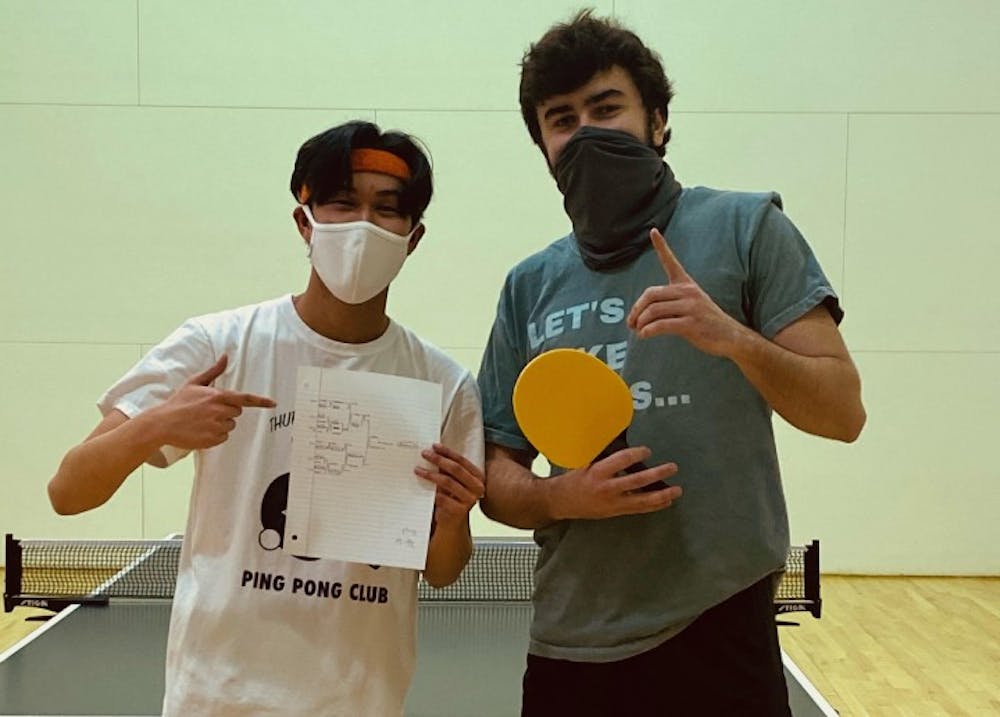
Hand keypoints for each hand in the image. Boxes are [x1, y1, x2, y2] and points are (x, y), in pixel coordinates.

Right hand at [150, 355, 275, 448]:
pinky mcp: (213, 440)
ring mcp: (216, 427)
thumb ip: (214, 371)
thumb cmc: (179, 402)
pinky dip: (215, 434)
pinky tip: (202, 430)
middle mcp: (220, 412)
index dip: (261, 401)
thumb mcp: (195, 383)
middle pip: (237, 412)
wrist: (162, 423)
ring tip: (203, 420)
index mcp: (217, 396)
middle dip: (227, 411)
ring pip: (230, 425)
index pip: (245, 399)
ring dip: (221, 423)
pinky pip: (223, 436)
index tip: (273, 403)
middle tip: (209, 410)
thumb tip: (226, 356)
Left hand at [415, 443, 485, 530]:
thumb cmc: (452, 497)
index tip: (434, 446)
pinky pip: (443, 498)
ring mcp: (470, 500)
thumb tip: (433, 452)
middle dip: (439, 460)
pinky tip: (423, 488)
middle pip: (456, 469)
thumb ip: (448, 470)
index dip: (448, 452)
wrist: (453, 522)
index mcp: (478, 477)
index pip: (462, 461)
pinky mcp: (460, 511)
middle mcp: (477, 488)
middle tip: (425, 454)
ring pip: (447, 482)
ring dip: (431, 474)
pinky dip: (432, 492)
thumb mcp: (453, 481)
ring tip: (418, 470)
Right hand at [553, 446, 680, 519]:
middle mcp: (607, 488)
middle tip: (672, 467)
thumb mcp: (584, 461)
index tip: (647, 451)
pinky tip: (666, 501)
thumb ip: (603, 453)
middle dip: (658, 474)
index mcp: (598, 472)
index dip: (637, 454)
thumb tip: (621, 437)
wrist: (562, 501)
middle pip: (638, 481)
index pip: (622, 460)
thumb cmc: (575, 478)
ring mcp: (613, 502)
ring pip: (642, 500)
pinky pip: (639, 509)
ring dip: (662, 494)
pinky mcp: (616, 511)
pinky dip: (654, 505)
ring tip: (677, 490)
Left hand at [627, 228, 747, 356]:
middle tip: (631, 323)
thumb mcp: (690, 305)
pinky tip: (644, 335)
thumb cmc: (705, 322)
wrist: (730, 336)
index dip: (661, 246)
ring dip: (640, 322)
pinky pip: (662, 324)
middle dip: (636, 309)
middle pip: (651, 294)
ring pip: (654, 310)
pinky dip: (648, 331)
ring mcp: (691, 307)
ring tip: (638, 331)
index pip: (671, 262)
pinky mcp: (692, 324)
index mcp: (687, 284)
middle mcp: (688, 292)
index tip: (653, 231)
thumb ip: (668, 304)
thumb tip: (640, 316)